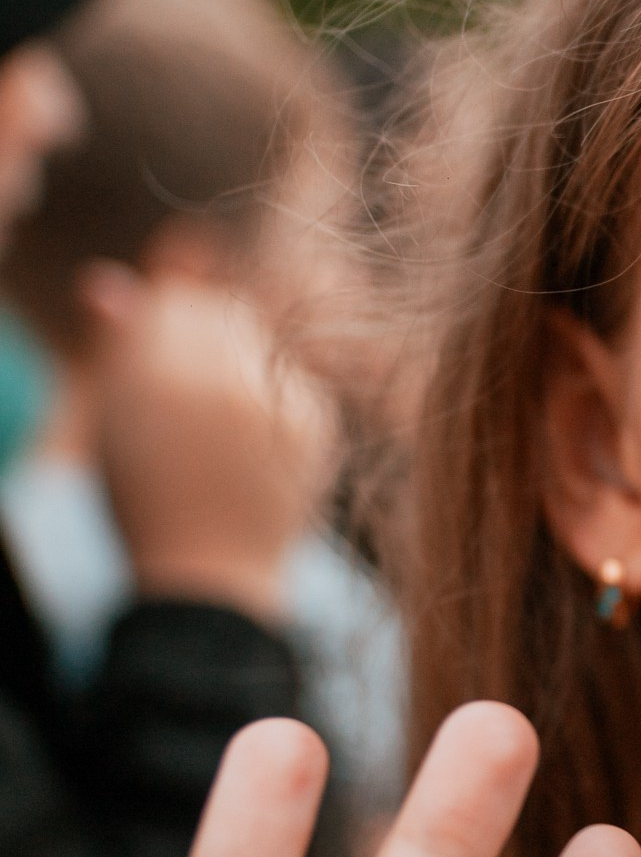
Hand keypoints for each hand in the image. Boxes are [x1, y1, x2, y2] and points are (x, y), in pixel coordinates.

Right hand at [82, 264, 339, 624]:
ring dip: (242, 363)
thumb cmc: (148, 494)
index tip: (162, 371)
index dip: (165, 332)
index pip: (173, 302)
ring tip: (221, 426)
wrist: (209, 575)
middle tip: (194, 402)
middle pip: (222, 312)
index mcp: (154, 376)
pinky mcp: (317, 421)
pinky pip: (297, 377)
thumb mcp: (114, 419)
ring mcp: (274, 402)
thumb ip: (118, 343)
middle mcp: (217, 380)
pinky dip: (278, 398)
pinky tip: (256, 444)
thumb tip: (106, 281)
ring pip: (263, 340)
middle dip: (207, 339)